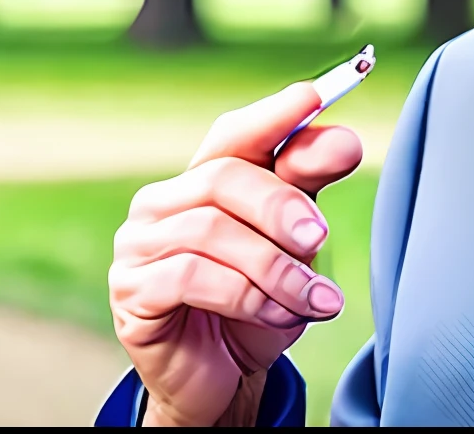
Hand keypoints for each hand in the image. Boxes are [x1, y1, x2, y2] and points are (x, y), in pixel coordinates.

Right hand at [110, 82, 363, 425]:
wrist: (224, 379)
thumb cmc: (256, 304)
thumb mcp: (292, 247)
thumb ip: (308, 189)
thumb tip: (343, 138)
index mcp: (202, 179)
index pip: (234, 132)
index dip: (273, 114)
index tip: (314, 95)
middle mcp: (162, 202)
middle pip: (224, 176)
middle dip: (282, 205)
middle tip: (320, 238)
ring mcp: (138, 245)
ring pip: (212, 231)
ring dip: (275, 267)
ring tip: (318, 299)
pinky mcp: (131, 291)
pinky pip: (189, 276)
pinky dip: (246, 294)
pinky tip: (281, 315)